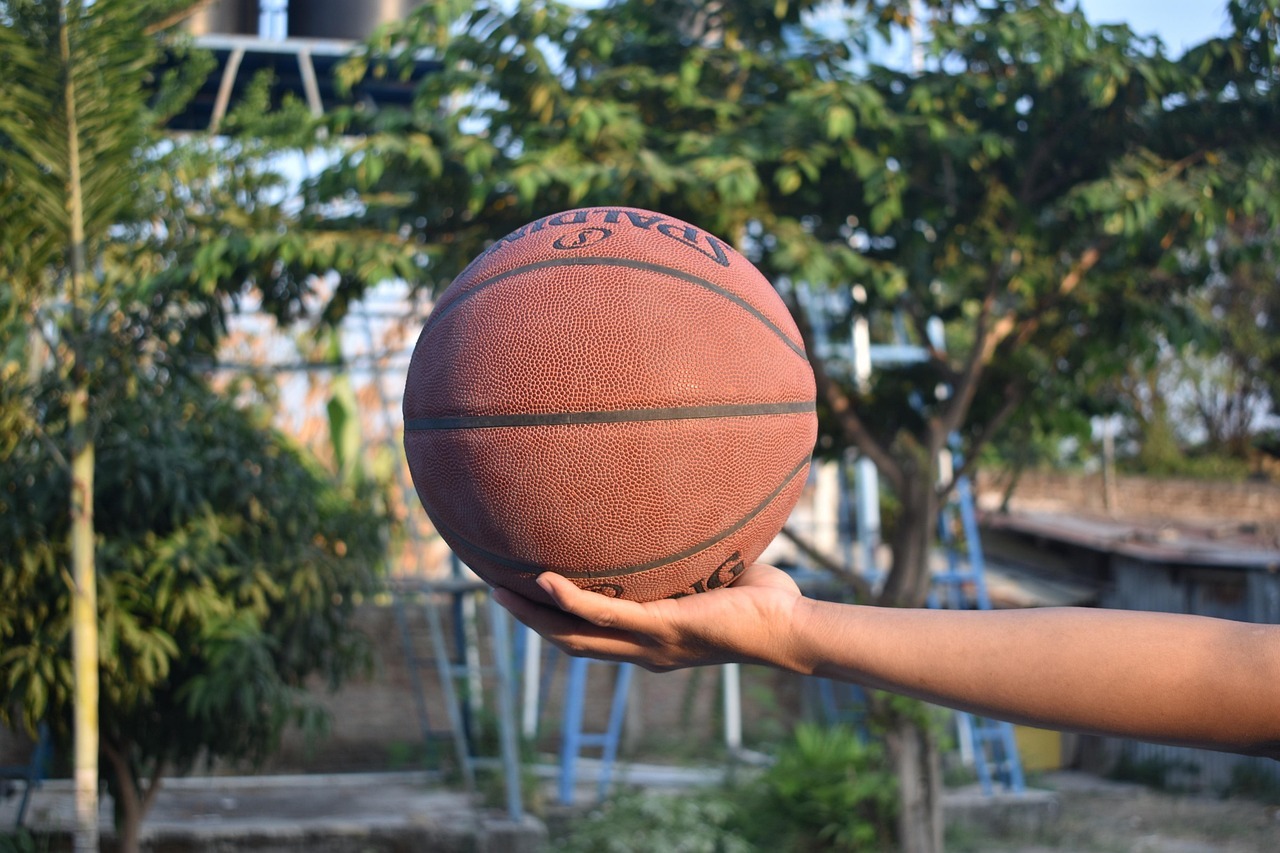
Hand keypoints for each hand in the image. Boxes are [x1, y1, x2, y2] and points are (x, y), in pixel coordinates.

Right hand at [493, 563, 802, 671]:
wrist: (792, 628)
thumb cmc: (766, 603)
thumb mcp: (717, 574)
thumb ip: (695, 552)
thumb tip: (694, 506)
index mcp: (651, 641)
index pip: (590, 635)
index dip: (553, 619)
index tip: (523, 591)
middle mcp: (643, 650)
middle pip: (567, 640)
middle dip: (527, 618)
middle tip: (491, 587)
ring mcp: (649, 643)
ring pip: (573, 635)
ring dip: (533, 613)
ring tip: (497, 585)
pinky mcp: (662, 629)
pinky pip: (604, 617)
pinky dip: (570, 600)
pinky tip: (542, 579)